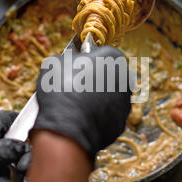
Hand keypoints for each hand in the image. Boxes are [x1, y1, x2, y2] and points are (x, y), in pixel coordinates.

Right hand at [32, 46, 131, 161]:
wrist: (67, 129)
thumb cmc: (62, 90)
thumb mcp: (56, 61)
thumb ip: (70, 55)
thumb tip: (72, 56)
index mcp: (113, 57)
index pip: (101, 52)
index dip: (86, 59)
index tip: (75, 66)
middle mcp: (125, 78)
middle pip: (109, 74)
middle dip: (95, 78)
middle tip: (74, 85)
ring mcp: (125, 102)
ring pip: (109, 96)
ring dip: (97, 97)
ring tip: (76, 103)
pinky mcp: (121, 123)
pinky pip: (107, 115)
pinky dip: (98, 115)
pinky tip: (82, 117)